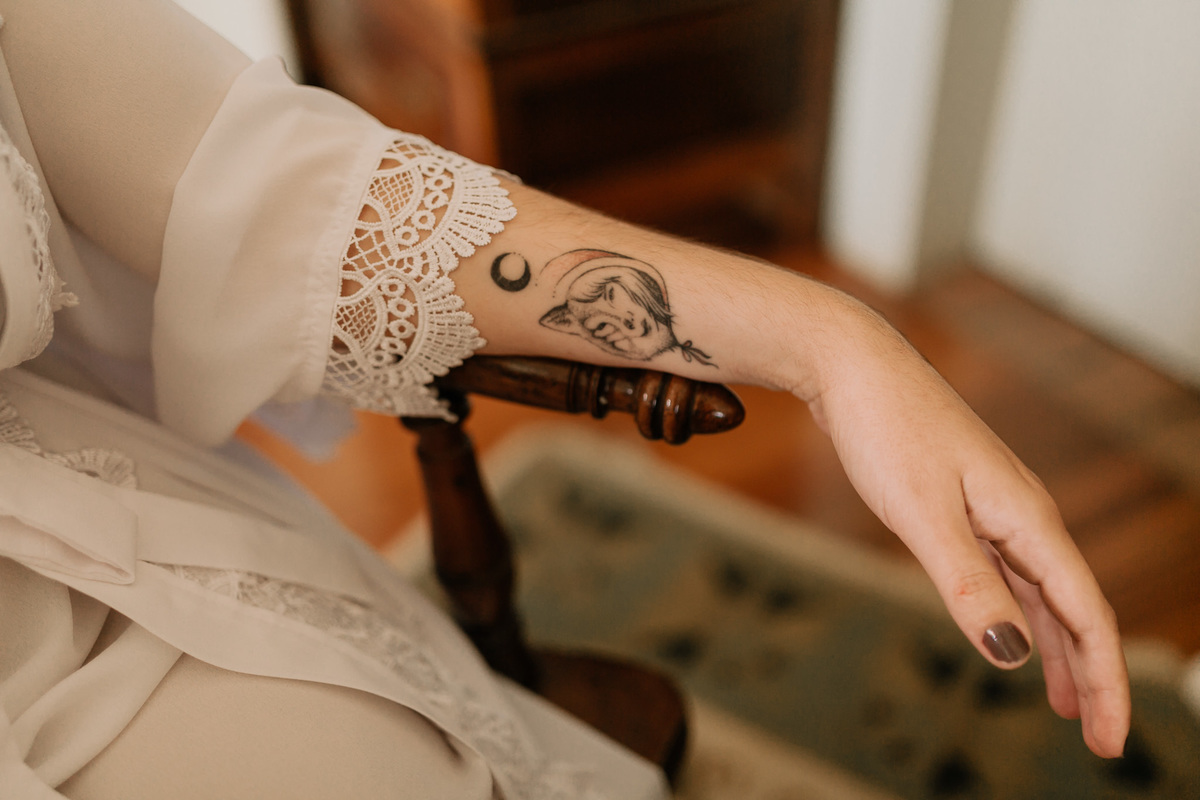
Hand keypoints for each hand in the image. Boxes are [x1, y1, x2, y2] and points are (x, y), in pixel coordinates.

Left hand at [792, 294, 1130, 757]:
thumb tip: (1012, 654)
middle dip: (1090, 676)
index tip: (1110, 739)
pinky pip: (1006, 572)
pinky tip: (1015, 636)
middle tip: (1098, 740)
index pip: (1085, 615)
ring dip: (1056, 650)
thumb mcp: (921, 513)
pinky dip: (1018, 613)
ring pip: (1040, 593)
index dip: (1104, 680)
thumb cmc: (887, 428)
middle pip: (1073, 609)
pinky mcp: (962, 504)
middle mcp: (1023, 515)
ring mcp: (994, 508)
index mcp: (1028, 519)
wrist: (852, 365)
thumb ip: (968, 583)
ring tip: (1065, 705)